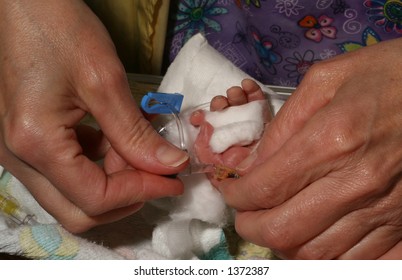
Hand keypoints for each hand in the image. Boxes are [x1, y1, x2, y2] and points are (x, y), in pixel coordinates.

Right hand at [0, 0, 187, 232]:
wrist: (21, 3)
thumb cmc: (58, 28)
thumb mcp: (104, 80)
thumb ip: (136, 133)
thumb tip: (170, 164)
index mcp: (36, 144)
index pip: (95, 198)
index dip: (142, 192)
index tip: (174, 179)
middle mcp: (20, 158)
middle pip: (79, 210)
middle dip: (126, 197)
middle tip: (158, 172)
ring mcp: (20, 152)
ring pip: (73, 195)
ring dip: (113, 182)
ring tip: (140, 150)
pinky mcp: (28, 141)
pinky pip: (67, 171)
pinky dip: (98, 166)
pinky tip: (117, 141)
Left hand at [190, 79, 266, 181]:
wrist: (262, 174)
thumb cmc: (235, 171)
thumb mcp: (213, 163)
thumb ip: (203, 148)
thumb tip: (202, 127)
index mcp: (220, 143)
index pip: (209, 127)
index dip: (203, 118)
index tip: (197, 116)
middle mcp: (234, 134)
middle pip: (226, 113)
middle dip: (221, 104)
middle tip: (220, 103)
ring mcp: (250, 127)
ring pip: (240, 106)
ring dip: (235, 96)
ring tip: (234, 93)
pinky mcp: (266, 122)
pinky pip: (259, 104)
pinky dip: (253, 91)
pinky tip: (247, 85)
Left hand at [217, 38, 401, 258]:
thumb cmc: (388, 74)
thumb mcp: (326, 80)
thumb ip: (284, 123)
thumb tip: (255, 163)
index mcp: (331, 141)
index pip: (264, 189)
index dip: (236, 195)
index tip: (230, 189)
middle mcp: (357, 184)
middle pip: (284, 231)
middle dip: (251, 227)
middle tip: (245, 213)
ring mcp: (385, 210)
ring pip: (317, 255)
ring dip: (285, 245)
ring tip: (276, 224)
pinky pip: (358, 262)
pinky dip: (327, 258)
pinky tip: (316, 237)